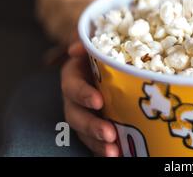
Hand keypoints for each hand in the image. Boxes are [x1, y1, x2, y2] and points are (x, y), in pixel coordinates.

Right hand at [61, 41, 118, 156]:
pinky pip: (96, 139)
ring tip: (114, 152)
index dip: (83, 94)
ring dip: (98, 143)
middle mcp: (76, 95)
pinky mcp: (95, 122)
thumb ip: (85, 41)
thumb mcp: (95, 38)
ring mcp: (85, 111)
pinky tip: (119, 154)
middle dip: (91, 125)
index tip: (98, 101)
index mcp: (74, 74)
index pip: (72, 85)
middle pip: (76, 114)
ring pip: (85, 130)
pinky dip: (105, 148)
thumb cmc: (101, 45)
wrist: (105, 54)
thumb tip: (76, 47)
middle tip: (109, 133)